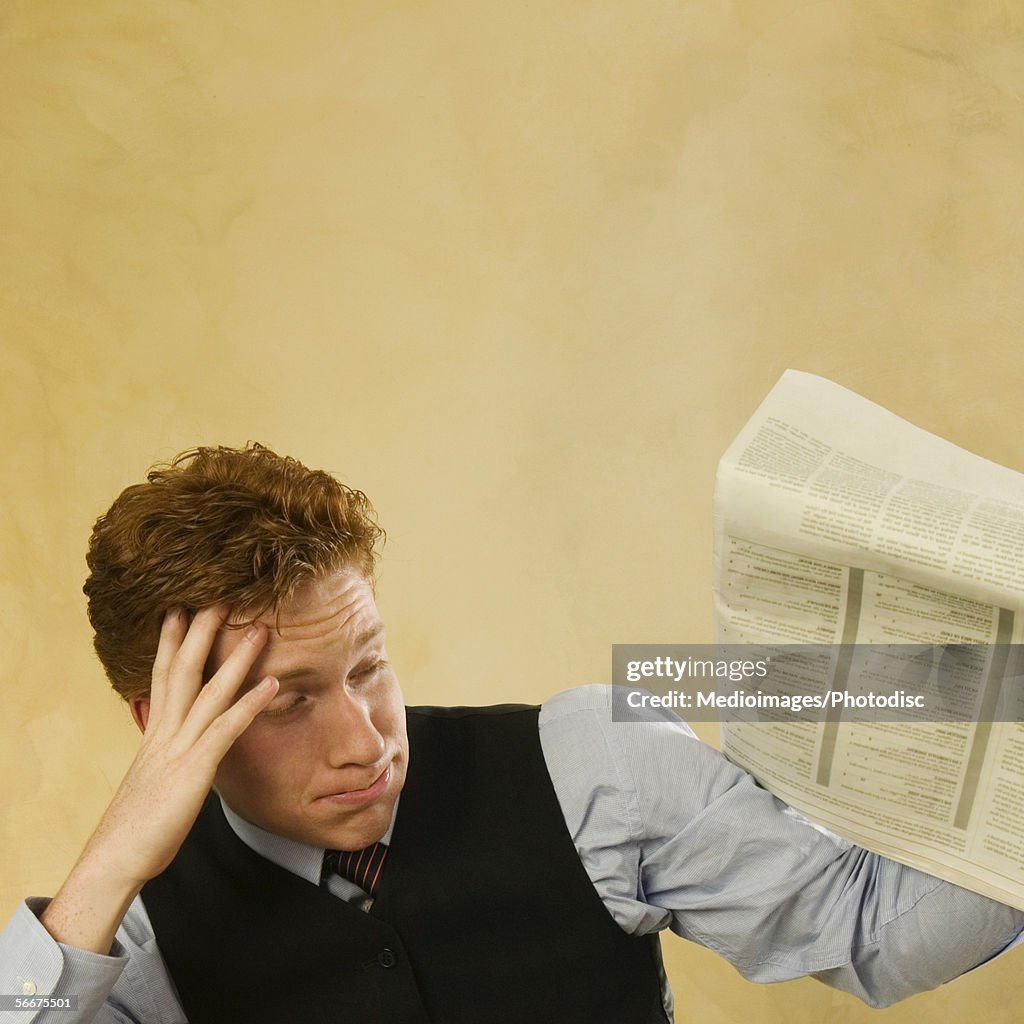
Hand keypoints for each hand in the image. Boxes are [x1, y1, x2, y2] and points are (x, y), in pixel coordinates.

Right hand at [41, 606, 278, 952]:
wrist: (114, 861)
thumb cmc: (135, 829)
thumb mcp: (152, 782)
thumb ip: (166, 759)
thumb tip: (179, 753)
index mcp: (154, 735)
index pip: (162, 676)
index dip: (171, 641)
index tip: (179, 610)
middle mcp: (164, 733)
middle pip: (182, 670)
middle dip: (201, 632)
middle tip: (220, 597)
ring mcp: (179, 749)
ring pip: (209, 691)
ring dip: (236, 658)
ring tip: (260, 630)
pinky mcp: (194, 770)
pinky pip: (226, 729)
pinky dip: (249, 703)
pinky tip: (271, 683)